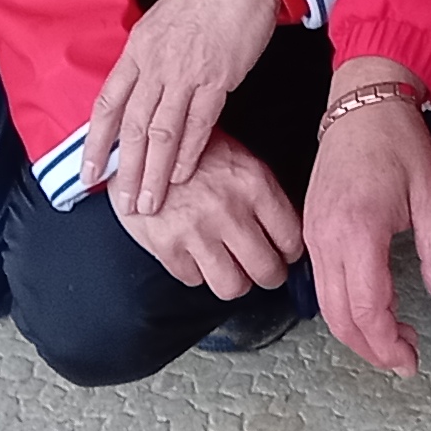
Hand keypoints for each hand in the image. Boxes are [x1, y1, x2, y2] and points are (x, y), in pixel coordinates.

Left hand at [82, 0, 284, 213]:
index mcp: (137, 48)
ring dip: (154, 172)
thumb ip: (148, 57)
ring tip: (150, 202)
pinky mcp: (218, 78)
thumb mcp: (161, 21)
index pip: (107, 103)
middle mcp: (155, 63)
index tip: (87, 173)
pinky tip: (182, 175)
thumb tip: (139, 88)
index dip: (95, 142)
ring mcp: (186, 72)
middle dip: (125, 170)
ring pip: (162, 132)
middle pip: (133, 127)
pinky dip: (188, 152)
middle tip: (124, 204)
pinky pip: (199, 123)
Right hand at [113, 133, 308, 299]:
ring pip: (233, 286)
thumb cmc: (190, 150)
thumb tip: (286, 231)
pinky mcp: (166, 245)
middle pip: (267, 270)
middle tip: (264, 270)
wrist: (139, 144)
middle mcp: (228, 210)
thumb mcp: (238, 157)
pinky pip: (194, 280)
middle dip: (270, 276)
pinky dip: (198, 273)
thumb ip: (262, 194)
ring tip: (233, 271)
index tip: (286, 254)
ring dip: (235, 282)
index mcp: (253, 183)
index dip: (291, 253)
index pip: (291, 237)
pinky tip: (197, 255)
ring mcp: (196, 231)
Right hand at [301, 56, 430, 375]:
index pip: (367, 309)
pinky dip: (343, 307)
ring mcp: (312, 233)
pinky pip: (320, 283)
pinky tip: (371, 307)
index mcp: (358, 231)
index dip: (388, 345)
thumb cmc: (398, 141)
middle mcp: (326, 238)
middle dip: (372, 349)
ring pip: (325, 305)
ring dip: (356, 332)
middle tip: (404, 360)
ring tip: (392, 340)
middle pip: (340, 318)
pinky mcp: (309, 228)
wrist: (362, 100)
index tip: (411, 359)